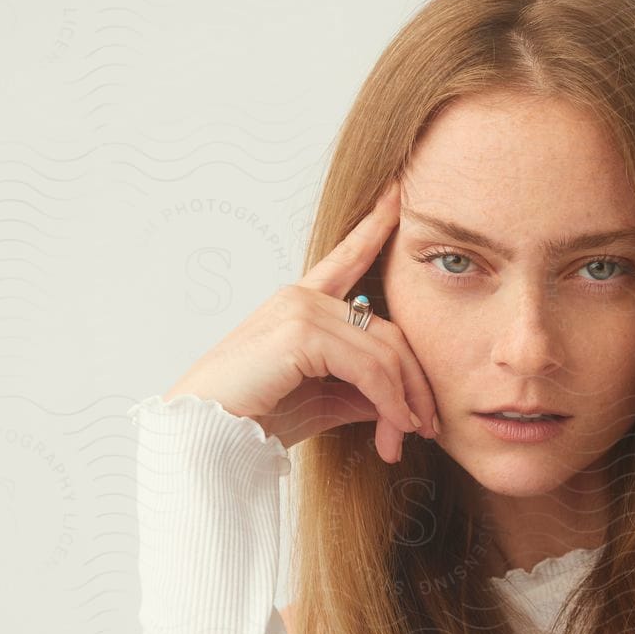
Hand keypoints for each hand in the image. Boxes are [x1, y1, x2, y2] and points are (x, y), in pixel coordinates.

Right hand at [162, 178, 438, 459]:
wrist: (208, 436)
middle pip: (389, 331)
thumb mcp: (323, 398)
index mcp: (302, 303)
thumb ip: (362, 388)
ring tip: (406, 438)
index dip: (375, 225)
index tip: (397, 196)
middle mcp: (302, 296)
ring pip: (385, 351)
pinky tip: (393, 430)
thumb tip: (406, 399)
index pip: (348, 258)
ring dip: (404, 401)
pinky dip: (389, 402)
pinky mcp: (300, 332)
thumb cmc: (257, 417)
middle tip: (425, 426)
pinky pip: (368, 368)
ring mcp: (301, 308)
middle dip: (414, 383)